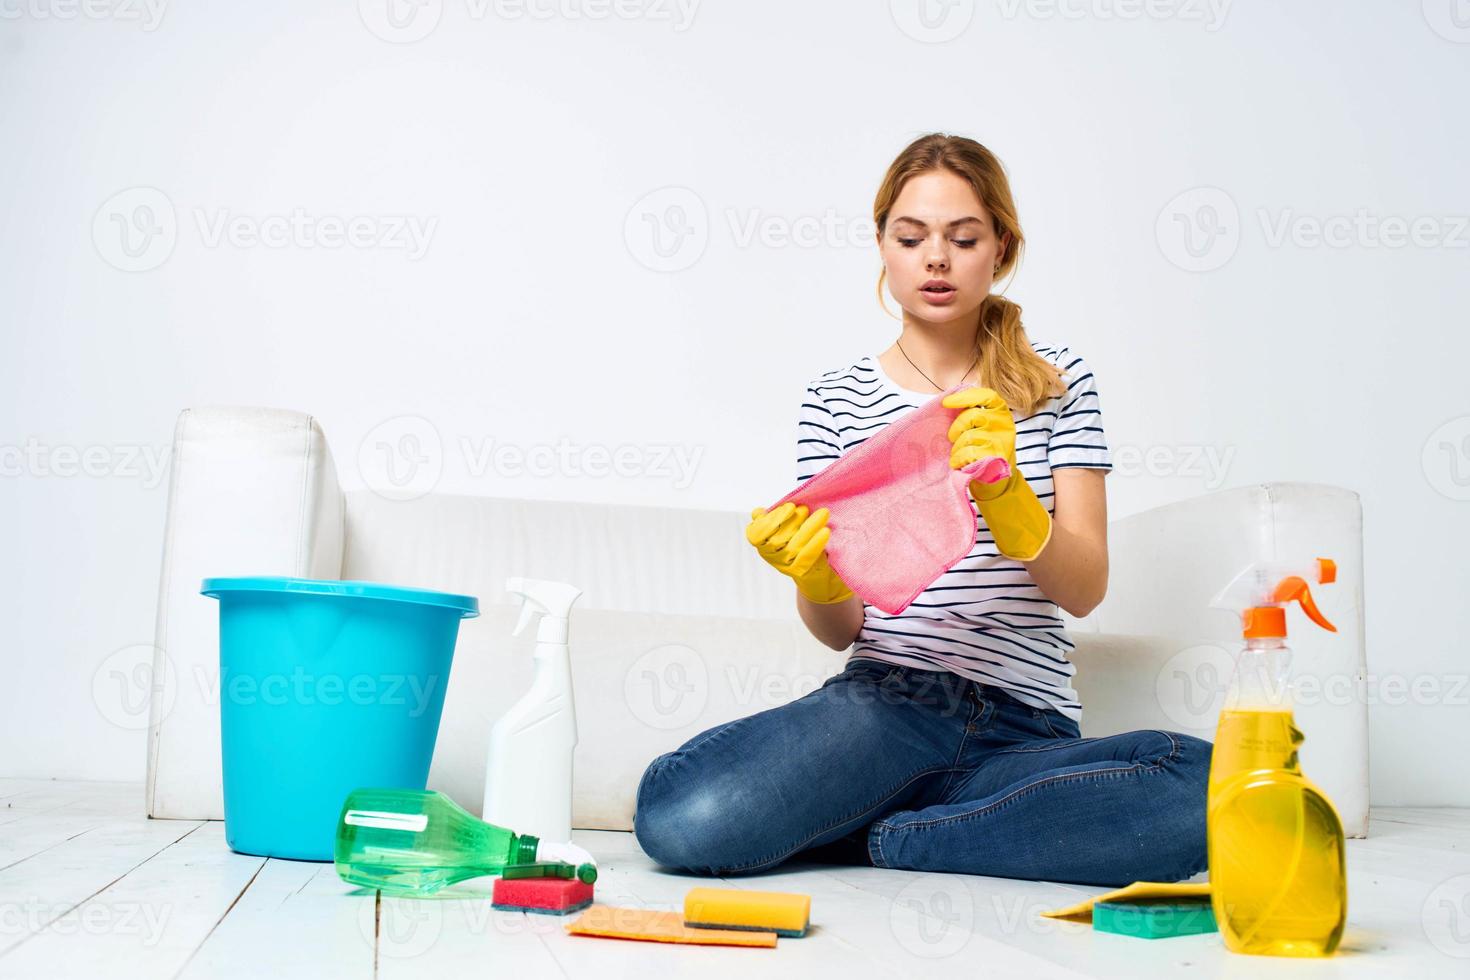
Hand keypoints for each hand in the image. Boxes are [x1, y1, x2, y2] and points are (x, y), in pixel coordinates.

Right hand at [746, 502, 854, 603]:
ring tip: (823, 514)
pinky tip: (825, 531)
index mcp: (761, 542)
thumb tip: (758, 512)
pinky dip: (815, 544)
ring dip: (809, 528)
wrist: (812, 565)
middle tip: (806, 509)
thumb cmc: (795, 537)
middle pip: (778, 538)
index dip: (771, 521)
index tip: (790, 507)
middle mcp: (769, 555)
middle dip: (794, 520)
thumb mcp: (781, 525)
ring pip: (794, 546)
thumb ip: (768, 518)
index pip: (756, 535)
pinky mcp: (797, 571)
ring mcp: (783, 565)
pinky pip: (806, 557)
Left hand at [941, 386, 1052, 560]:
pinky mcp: (996, 459)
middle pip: (972, 417)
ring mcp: (1003, 442)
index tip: (947, 403)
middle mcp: (1005, 426)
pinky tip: (961, 467)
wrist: (1000, 487)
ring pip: (969, 437)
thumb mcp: (982, 432)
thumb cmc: (984, 457)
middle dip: (956, 429)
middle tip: (952, 439)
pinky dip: (959, 461)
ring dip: (957, 449)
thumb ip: (971, 418)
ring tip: (959, 458)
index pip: (986, 396)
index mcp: (1002, 416)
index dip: (965, 396)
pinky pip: (968, 454)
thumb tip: (948, 403)